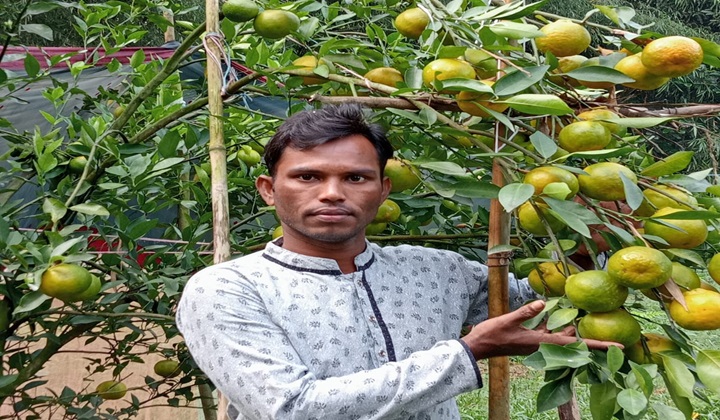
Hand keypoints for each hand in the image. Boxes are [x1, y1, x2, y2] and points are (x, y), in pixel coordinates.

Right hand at [461, 300, 622, 359]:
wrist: (478, 347)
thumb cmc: (492, 335)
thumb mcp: (508, 321)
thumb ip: (526, 312)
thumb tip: (544, 303)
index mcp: (542, 343)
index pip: (575, 344)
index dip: (598, 345)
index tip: (619, 347)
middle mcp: (543, 345)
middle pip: (572, 340)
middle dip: (586, 332)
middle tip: (602, 320)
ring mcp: (537, 343)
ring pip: (561, 335)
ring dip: (570, 326)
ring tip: (582, 312)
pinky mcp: (531, 339)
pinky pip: (549, 332)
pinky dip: (555, 324)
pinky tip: (556, 311)